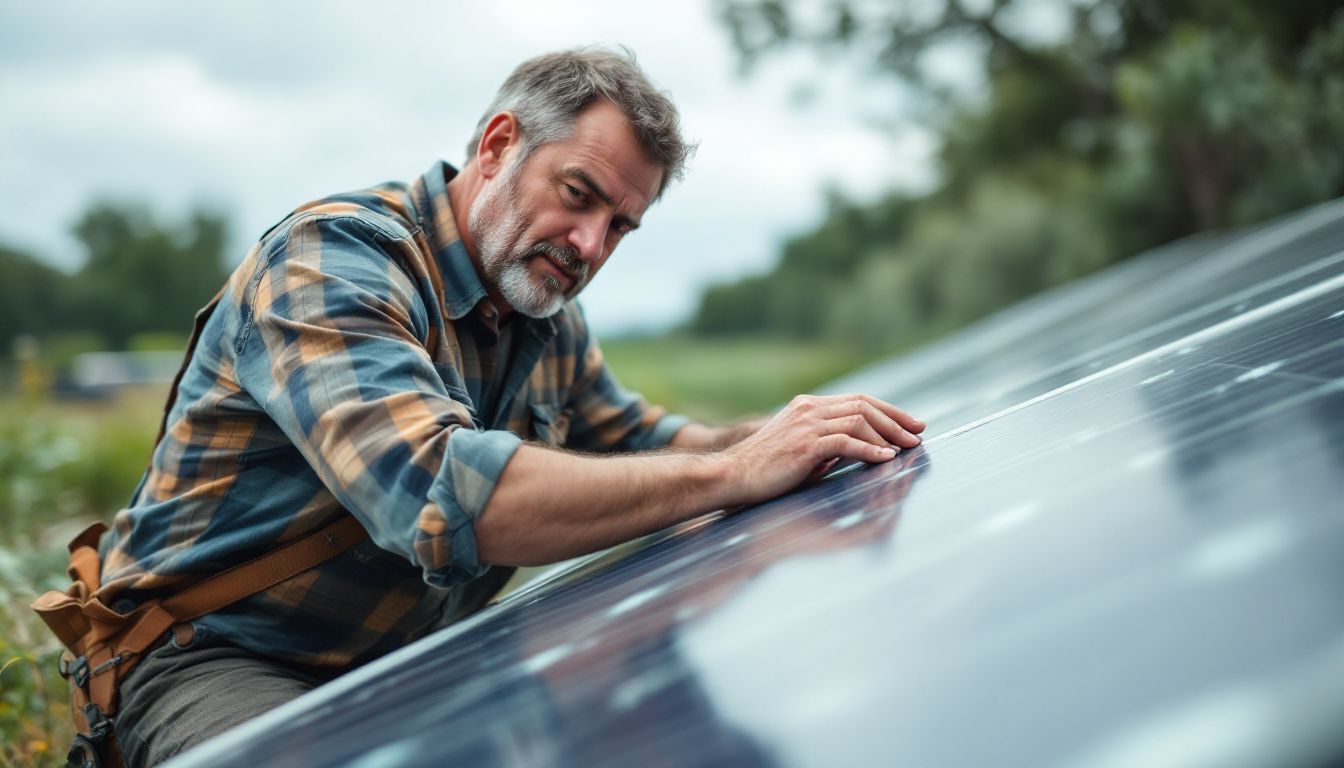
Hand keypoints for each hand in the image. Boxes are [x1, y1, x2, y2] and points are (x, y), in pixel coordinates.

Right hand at [717, 393, 923, 506]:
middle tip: (918, 434)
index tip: (911, 423)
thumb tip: (861, 449)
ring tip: (907, 448)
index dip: (889, 410)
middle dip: (896, 419)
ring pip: (859, 420)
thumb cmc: (766, 470)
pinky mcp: (805, 444)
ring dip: (888, 434)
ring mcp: (807, 424)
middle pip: (864, 405)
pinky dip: (870, 449)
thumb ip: (828, 444)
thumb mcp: (802, 449)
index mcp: (808, 406)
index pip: (858, 400)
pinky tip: (885, 458)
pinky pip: (846, 442)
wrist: (732, 475)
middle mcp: (809, 409)